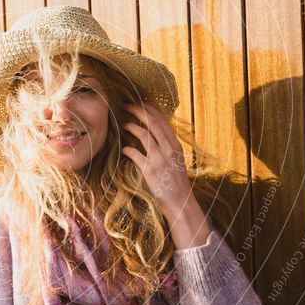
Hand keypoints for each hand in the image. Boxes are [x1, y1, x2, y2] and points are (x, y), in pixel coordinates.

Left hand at [120, 102, 211, 248]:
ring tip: (124, 124)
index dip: (150, 109)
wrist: (180, 202)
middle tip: (126, 105)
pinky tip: (124, 149)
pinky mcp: (151, 171)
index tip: (140, 102)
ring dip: (132, 127)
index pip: (163, 121)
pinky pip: (136, 155)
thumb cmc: (176, 182)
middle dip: (139, 111)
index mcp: (176, 145)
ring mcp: (160, 160)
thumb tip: (155, 134)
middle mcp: (169, 149)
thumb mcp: (176, 160)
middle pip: (153, 123)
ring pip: (145, 136)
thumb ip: (167, 147)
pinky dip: (129, 150)